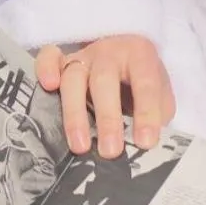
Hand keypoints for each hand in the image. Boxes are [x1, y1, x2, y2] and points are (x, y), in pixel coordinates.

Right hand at [35, 36, 175, 159]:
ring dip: (75, 113)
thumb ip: (157, 115)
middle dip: (107, 118)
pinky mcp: (63, 61)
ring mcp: (84, 56)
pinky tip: (48, 86)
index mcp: (140, 56)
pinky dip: (45, 68)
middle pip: (104, 80)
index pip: (145, 82)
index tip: (146, 143)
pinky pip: (49, 57)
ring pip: (74, 77)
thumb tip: (145, 146)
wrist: (126, 54)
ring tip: (80, 146)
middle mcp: (110, 53)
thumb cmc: (142, 82)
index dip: (146, 112)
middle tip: (110, 151)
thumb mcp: (160, 95)